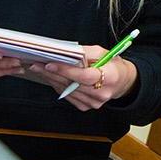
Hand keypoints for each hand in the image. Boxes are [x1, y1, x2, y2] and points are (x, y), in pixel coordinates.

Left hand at [22, 43, 137, 110]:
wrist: (122, 81)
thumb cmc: (113, 65)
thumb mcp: (103, 52)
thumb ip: (85, 53)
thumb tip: (66, 53)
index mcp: (110, 77)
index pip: (84, 76)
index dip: (66, 70)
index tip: (50, 64)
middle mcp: (102, 93)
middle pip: (72, 84)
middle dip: (52, 73)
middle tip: (37, 64)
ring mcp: (94, 103)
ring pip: (67, 91)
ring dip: (52, 80)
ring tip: (40, 69)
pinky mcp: (87, 106)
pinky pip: (68, 96)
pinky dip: (58, 86)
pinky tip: (51, 78)